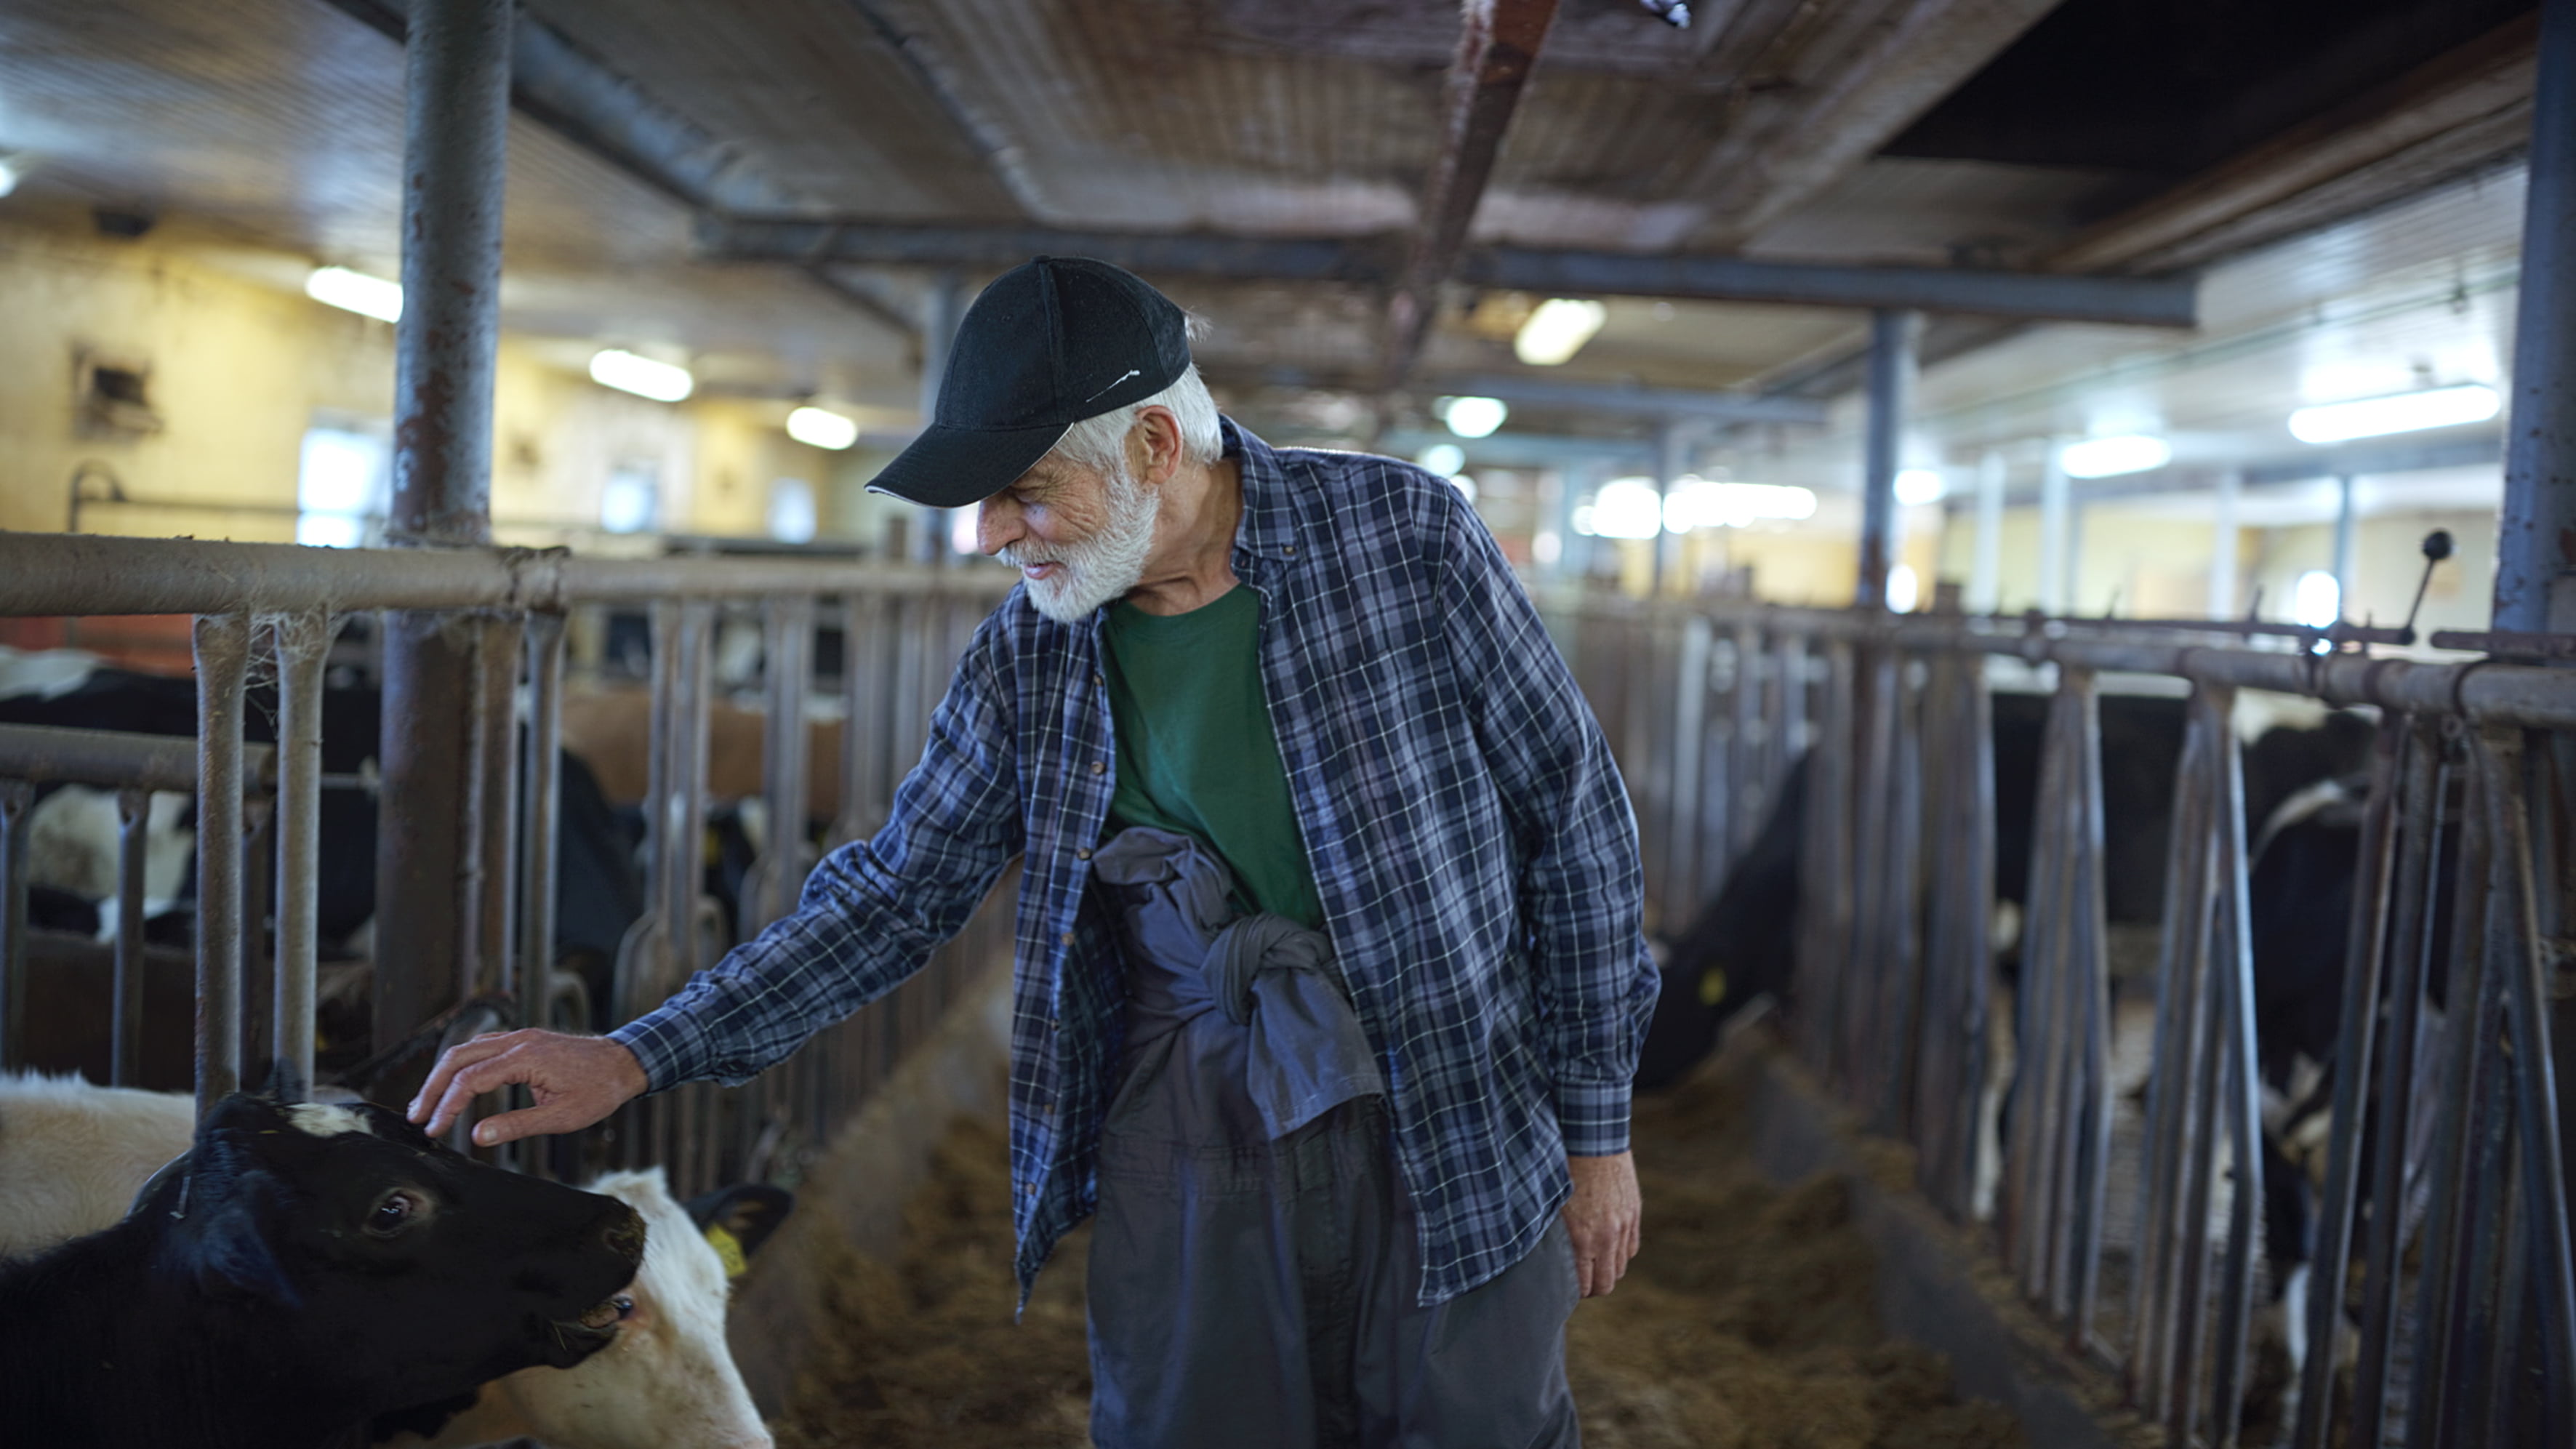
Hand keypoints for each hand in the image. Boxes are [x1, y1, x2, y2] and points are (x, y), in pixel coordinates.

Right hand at [407, 1029, 649, 1147]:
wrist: (625, 1063)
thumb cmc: (600, 1090)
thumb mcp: (562, 1116)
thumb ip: (518, 1125)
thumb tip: (478, 1136)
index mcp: (525, 1057)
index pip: (470, 1079)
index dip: (446, 1105)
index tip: (432, 1129)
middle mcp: (517, 1040)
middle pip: (457, 1058)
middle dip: (432, 1087)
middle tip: (416, 1116)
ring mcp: (520, 1037)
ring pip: (466, 1049)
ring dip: (442, 1075)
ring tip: (426, 1104)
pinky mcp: (523, 1041)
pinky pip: (482, 1048)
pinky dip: (461, 1066)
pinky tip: (454, 1085)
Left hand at [1562, 1151, 1641, 1297]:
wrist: (1591, 1141)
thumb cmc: (1562, 1171)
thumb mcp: (1551, 1207)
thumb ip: (1555, 1237)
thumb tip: (1546, 1259)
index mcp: (1583, 1238)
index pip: (1585, 1285)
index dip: (1575, 1293)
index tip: (1566, 1290)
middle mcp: (1607, 1237)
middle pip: (1607, 1283)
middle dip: (1594, 1288)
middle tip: (1582, 1284)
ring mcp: (1624, 1226)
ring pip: (1621, 1267)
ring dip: (1608, 1270)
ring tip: (1594, 1265)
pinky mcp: (1634, 1214)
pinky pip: (1631, 1247)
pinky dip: (1620, 1253)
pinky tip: (1608, 1247)